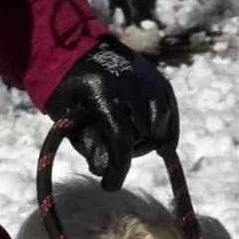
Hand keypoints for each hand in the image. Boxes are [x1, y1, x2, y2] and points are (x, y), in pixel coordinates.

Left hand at [45, 39, 177, 191]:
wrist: (80, 51)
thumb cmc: (70, 91)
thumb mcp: (68, 119)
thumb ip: (88, 145)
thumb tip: (106, 170)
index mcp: (104, 92)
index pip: (121, 138)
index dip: (118, 168)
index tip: (110, 186)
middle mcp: (131, 84)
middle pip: (142, 133)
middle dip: (130, 152)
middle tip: (116, 157)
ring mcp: (148, 79)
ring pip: (160, 123)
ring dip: (149, 141)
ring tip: (134, 147)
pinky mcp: (158, 80)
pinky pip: (170, 112)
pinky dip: (167, 131)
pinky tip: (163, 147)